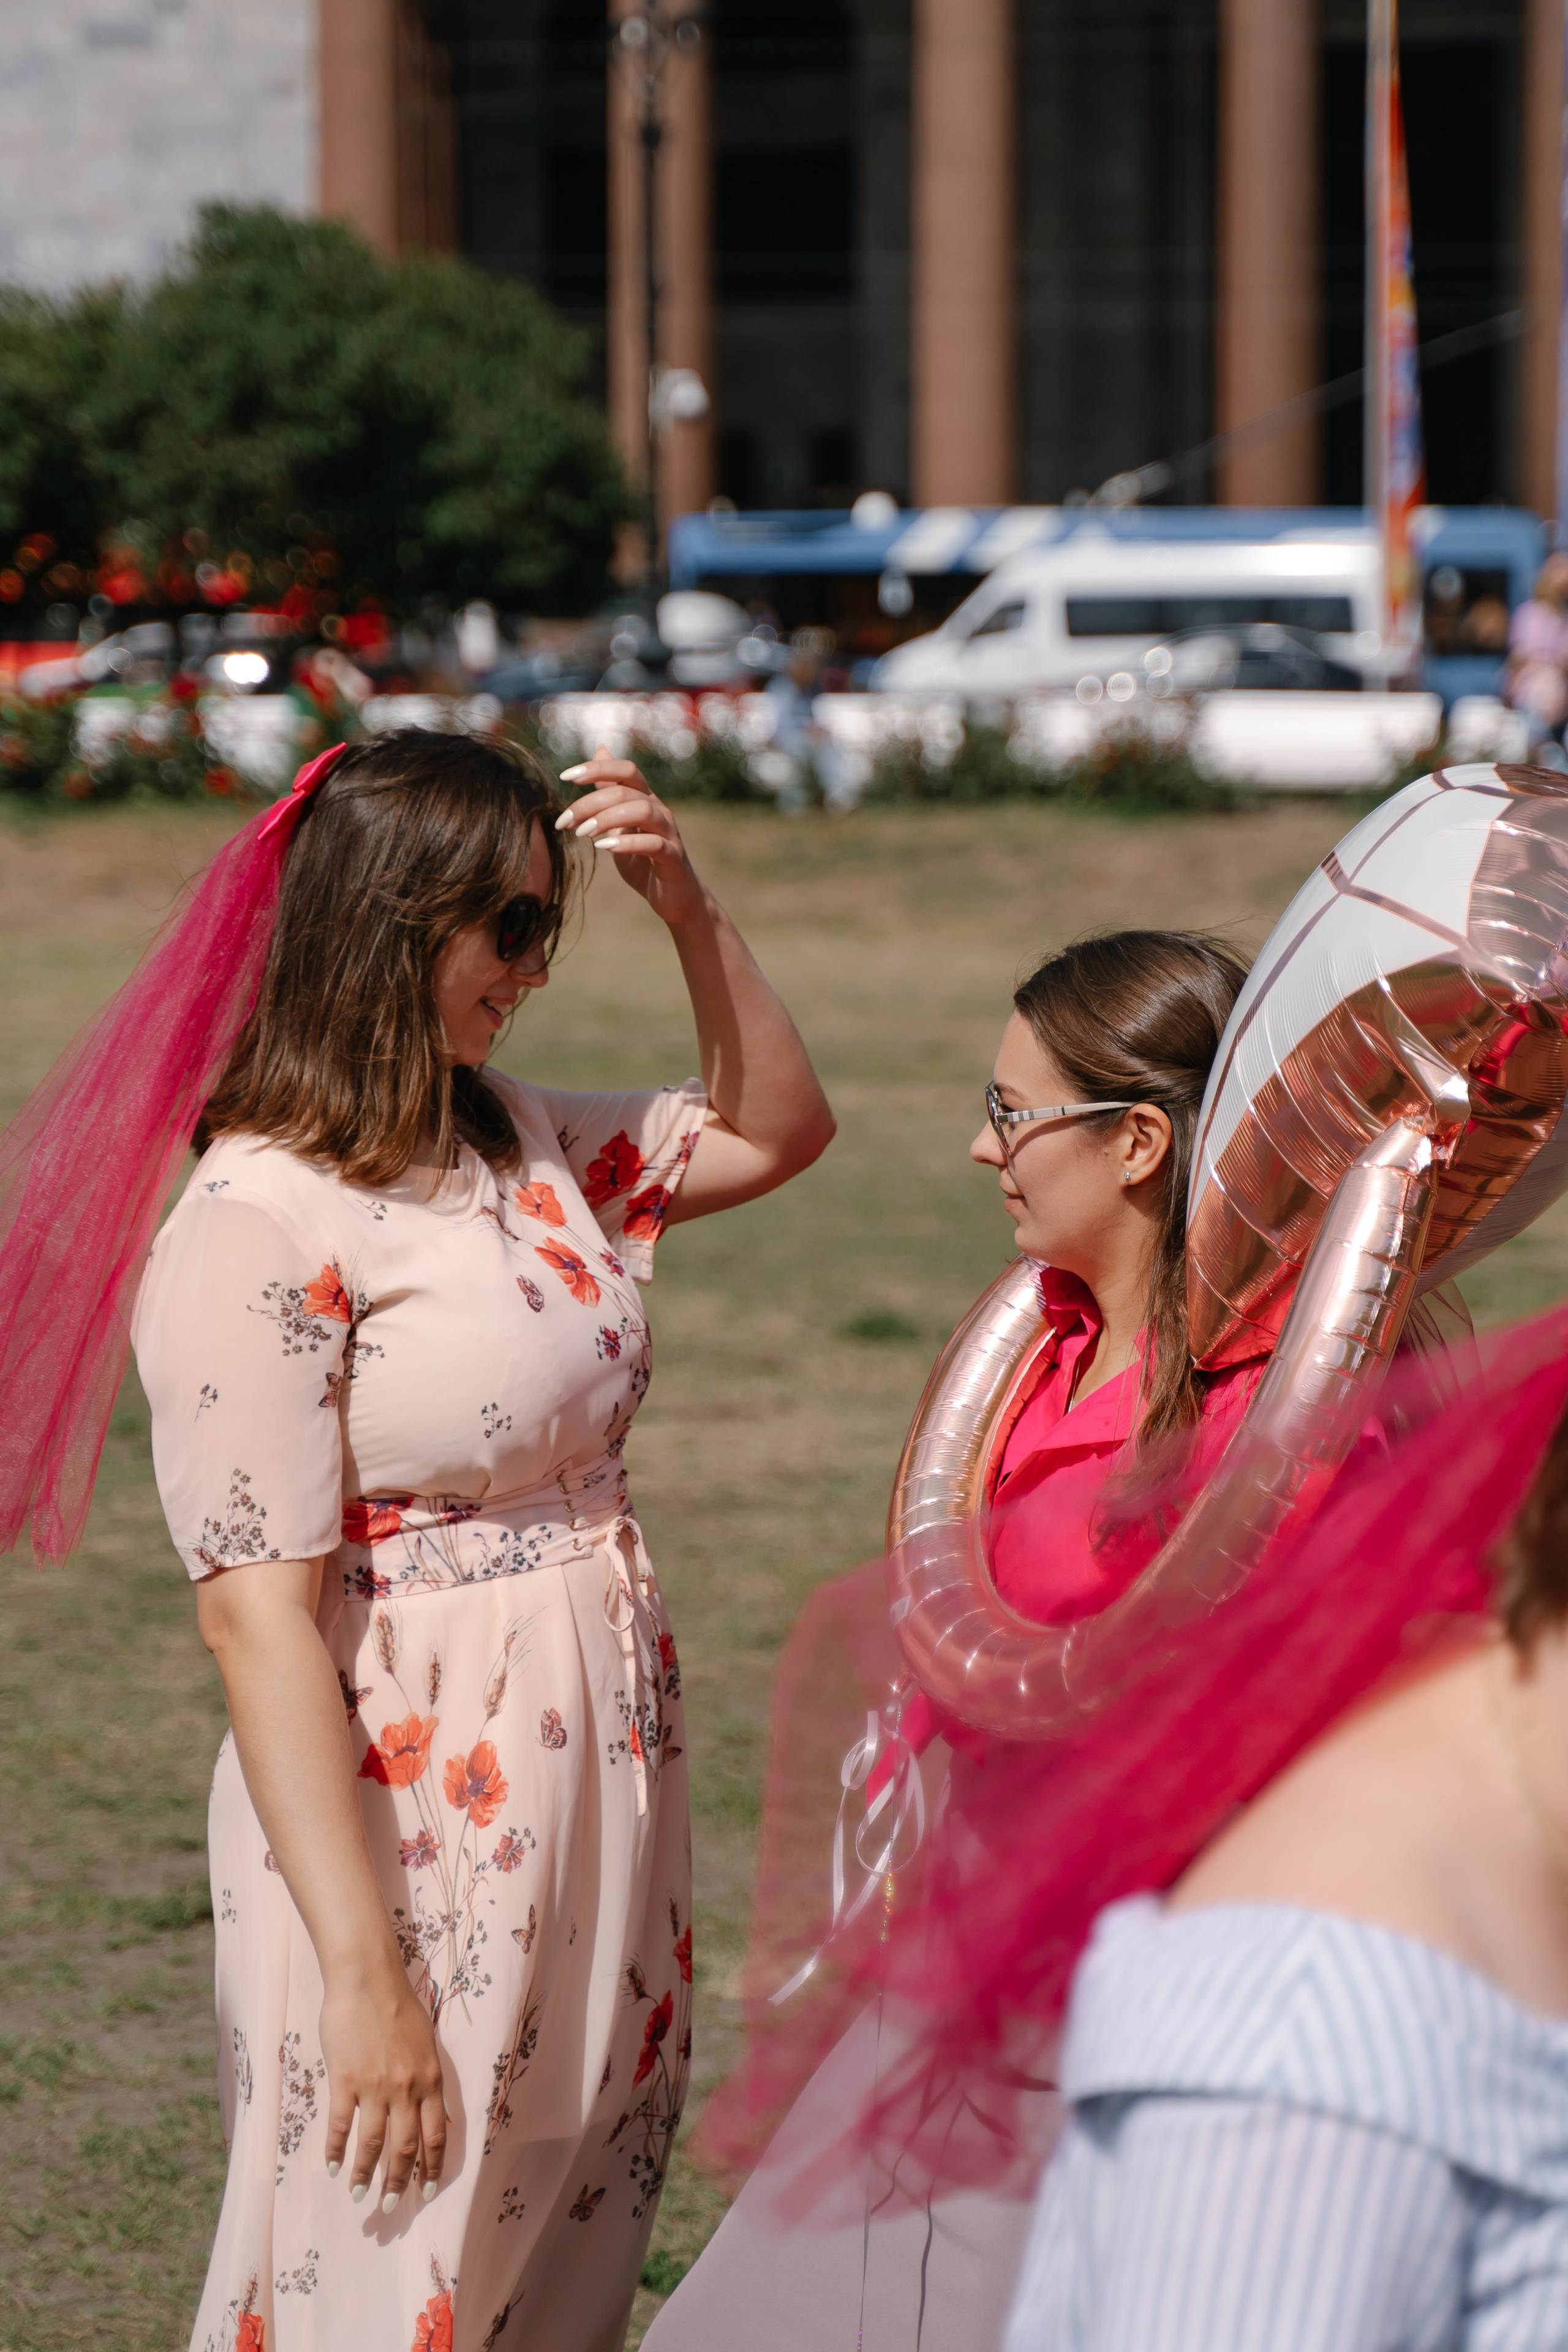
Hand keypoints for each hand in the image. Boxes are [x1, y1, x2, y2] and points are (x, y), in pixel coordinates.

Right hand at [320, 1960, 447, 2211]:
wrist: (367, 1978)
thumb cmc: (398, 2005)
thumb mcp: (426, 2042)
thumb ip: (428, 2077)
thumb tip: (433, 2109)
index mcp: (431, 2079)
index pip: (436, 2135)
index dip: (432, 2167)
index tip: (429, 2190)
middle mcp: (407, 2088)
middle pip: (405, 2148)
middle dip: (399, 2181)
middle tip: (392, 2205)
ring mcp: (375, 2087)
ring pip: (372, 2145)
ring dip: (365, 2174)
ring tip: (358, 2194)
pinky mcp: (345, 2081)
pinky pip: (340, 2126)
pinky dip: (335, 2150)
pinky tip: (331, 2165)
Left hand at [556, 748, 707, 927]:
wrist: (673, 897)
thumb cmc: (644, 859)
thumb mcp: (619, 822)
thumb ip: (609, 790)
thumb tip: (600, 750)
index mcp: (645, 799)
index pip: (624, 770)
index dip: (596, 768)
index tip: (565, 777)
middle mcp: (659, 810)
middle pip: (624, 790)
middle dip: (589, 803)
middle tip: (565, 822)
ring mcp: (669, 833)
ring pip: (641, 810)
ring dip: (607, 818)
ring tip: (583, 834)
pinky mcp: (673, 857)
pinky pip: (654, 844)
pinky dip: (628, 843)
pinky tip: (605, 848)